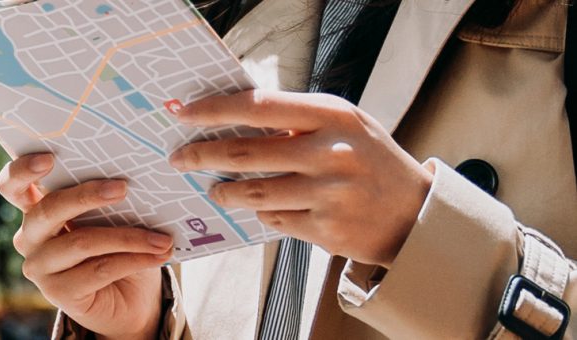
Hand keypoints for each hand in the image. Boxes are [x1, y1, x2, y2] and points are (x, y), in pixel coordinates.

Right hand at [0, 154, 171, 339]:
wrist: (129, 301)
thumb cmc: (117, 248)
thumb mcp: (111, 218)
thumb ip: (107, 199)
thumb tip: (130, 178)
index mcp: (36, 209)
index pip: (12, 187)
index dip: (22, 170)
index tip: (48, 158)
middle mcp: (30, 237)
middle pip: (47, 210)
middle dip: (87, 195)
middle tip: (123, 187)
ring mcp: (39, 267)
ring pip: (81, 242)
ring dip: (128, 237)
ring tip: (161, 237)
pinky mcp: (58, 293)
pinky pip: (99, 270)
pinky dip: (133, 260)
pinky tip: (158, 255)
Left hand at [169, 90, 432, 267]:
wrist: (415, 214)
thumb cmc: (367, 160)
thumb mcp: (340, 125)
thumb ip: (294, 120)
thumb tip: (227, 118)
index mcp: (332, 115)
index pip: (257, 106)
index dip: (212, 110)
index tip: (181, 111)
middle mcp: (330, 152)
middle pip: (244, 154)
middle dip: (202, 155)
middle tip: (180, 158)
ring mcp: (329, 194)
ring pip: (253, 192)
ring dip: (225, 191)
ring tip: (215, 189)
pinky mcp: (326, 229)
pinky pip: (273, 218)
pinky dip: (261, 212)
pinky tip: (262, 206)